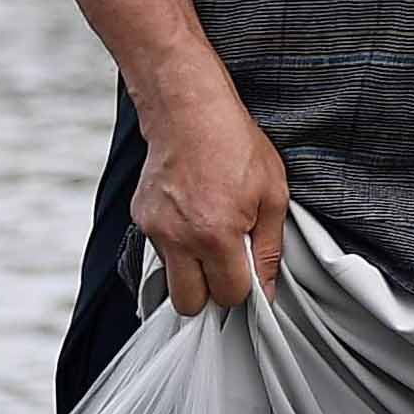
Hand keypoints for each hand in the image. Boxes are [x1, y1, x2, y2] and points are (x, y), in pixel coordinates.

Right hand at [134, 79, 291, 315]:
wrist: (188, 110)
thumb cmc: (234, 143)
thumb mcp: (273, 194)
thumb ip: (270, 249)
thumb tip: (267, 289)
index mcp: (216, 235)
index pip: (228, 296)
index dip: (243, 288)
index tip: (247, 271)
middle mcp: (179, 238)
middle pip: (189, 304)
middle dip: (210, 292)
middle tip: (226, 264)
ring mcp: (154, 229)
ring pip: (172, 277)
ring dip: (191, 267)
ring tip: (209, 230)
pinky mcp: (140, 218)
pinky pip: (160, 250)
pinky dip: (176, 244)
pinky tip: (191, 214)